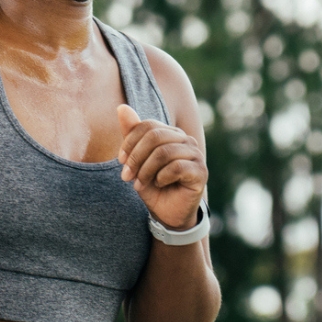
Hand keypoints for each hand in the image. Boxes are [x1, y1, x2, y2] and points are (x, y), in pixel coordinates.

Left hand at [117, 104, 205, 231]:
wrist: (167, 213)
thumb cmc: (152, 185)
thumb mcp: (137, 160)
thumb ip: (131, 134)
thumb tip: (121, 107)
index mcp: (170, 133)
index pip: (148, 125)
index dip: (130, 142)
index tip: (121, 161)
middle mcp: (185, 140)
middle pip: (155, 136)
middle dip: (136, 157)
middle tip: (126, 176)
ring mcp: (195, 154)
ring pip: (164, 152)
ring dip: (146, 170)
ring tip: (140, 184)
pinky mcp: (201, 171)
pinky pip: (177, 167)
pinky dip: (161, 177)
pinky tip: (159, 184)